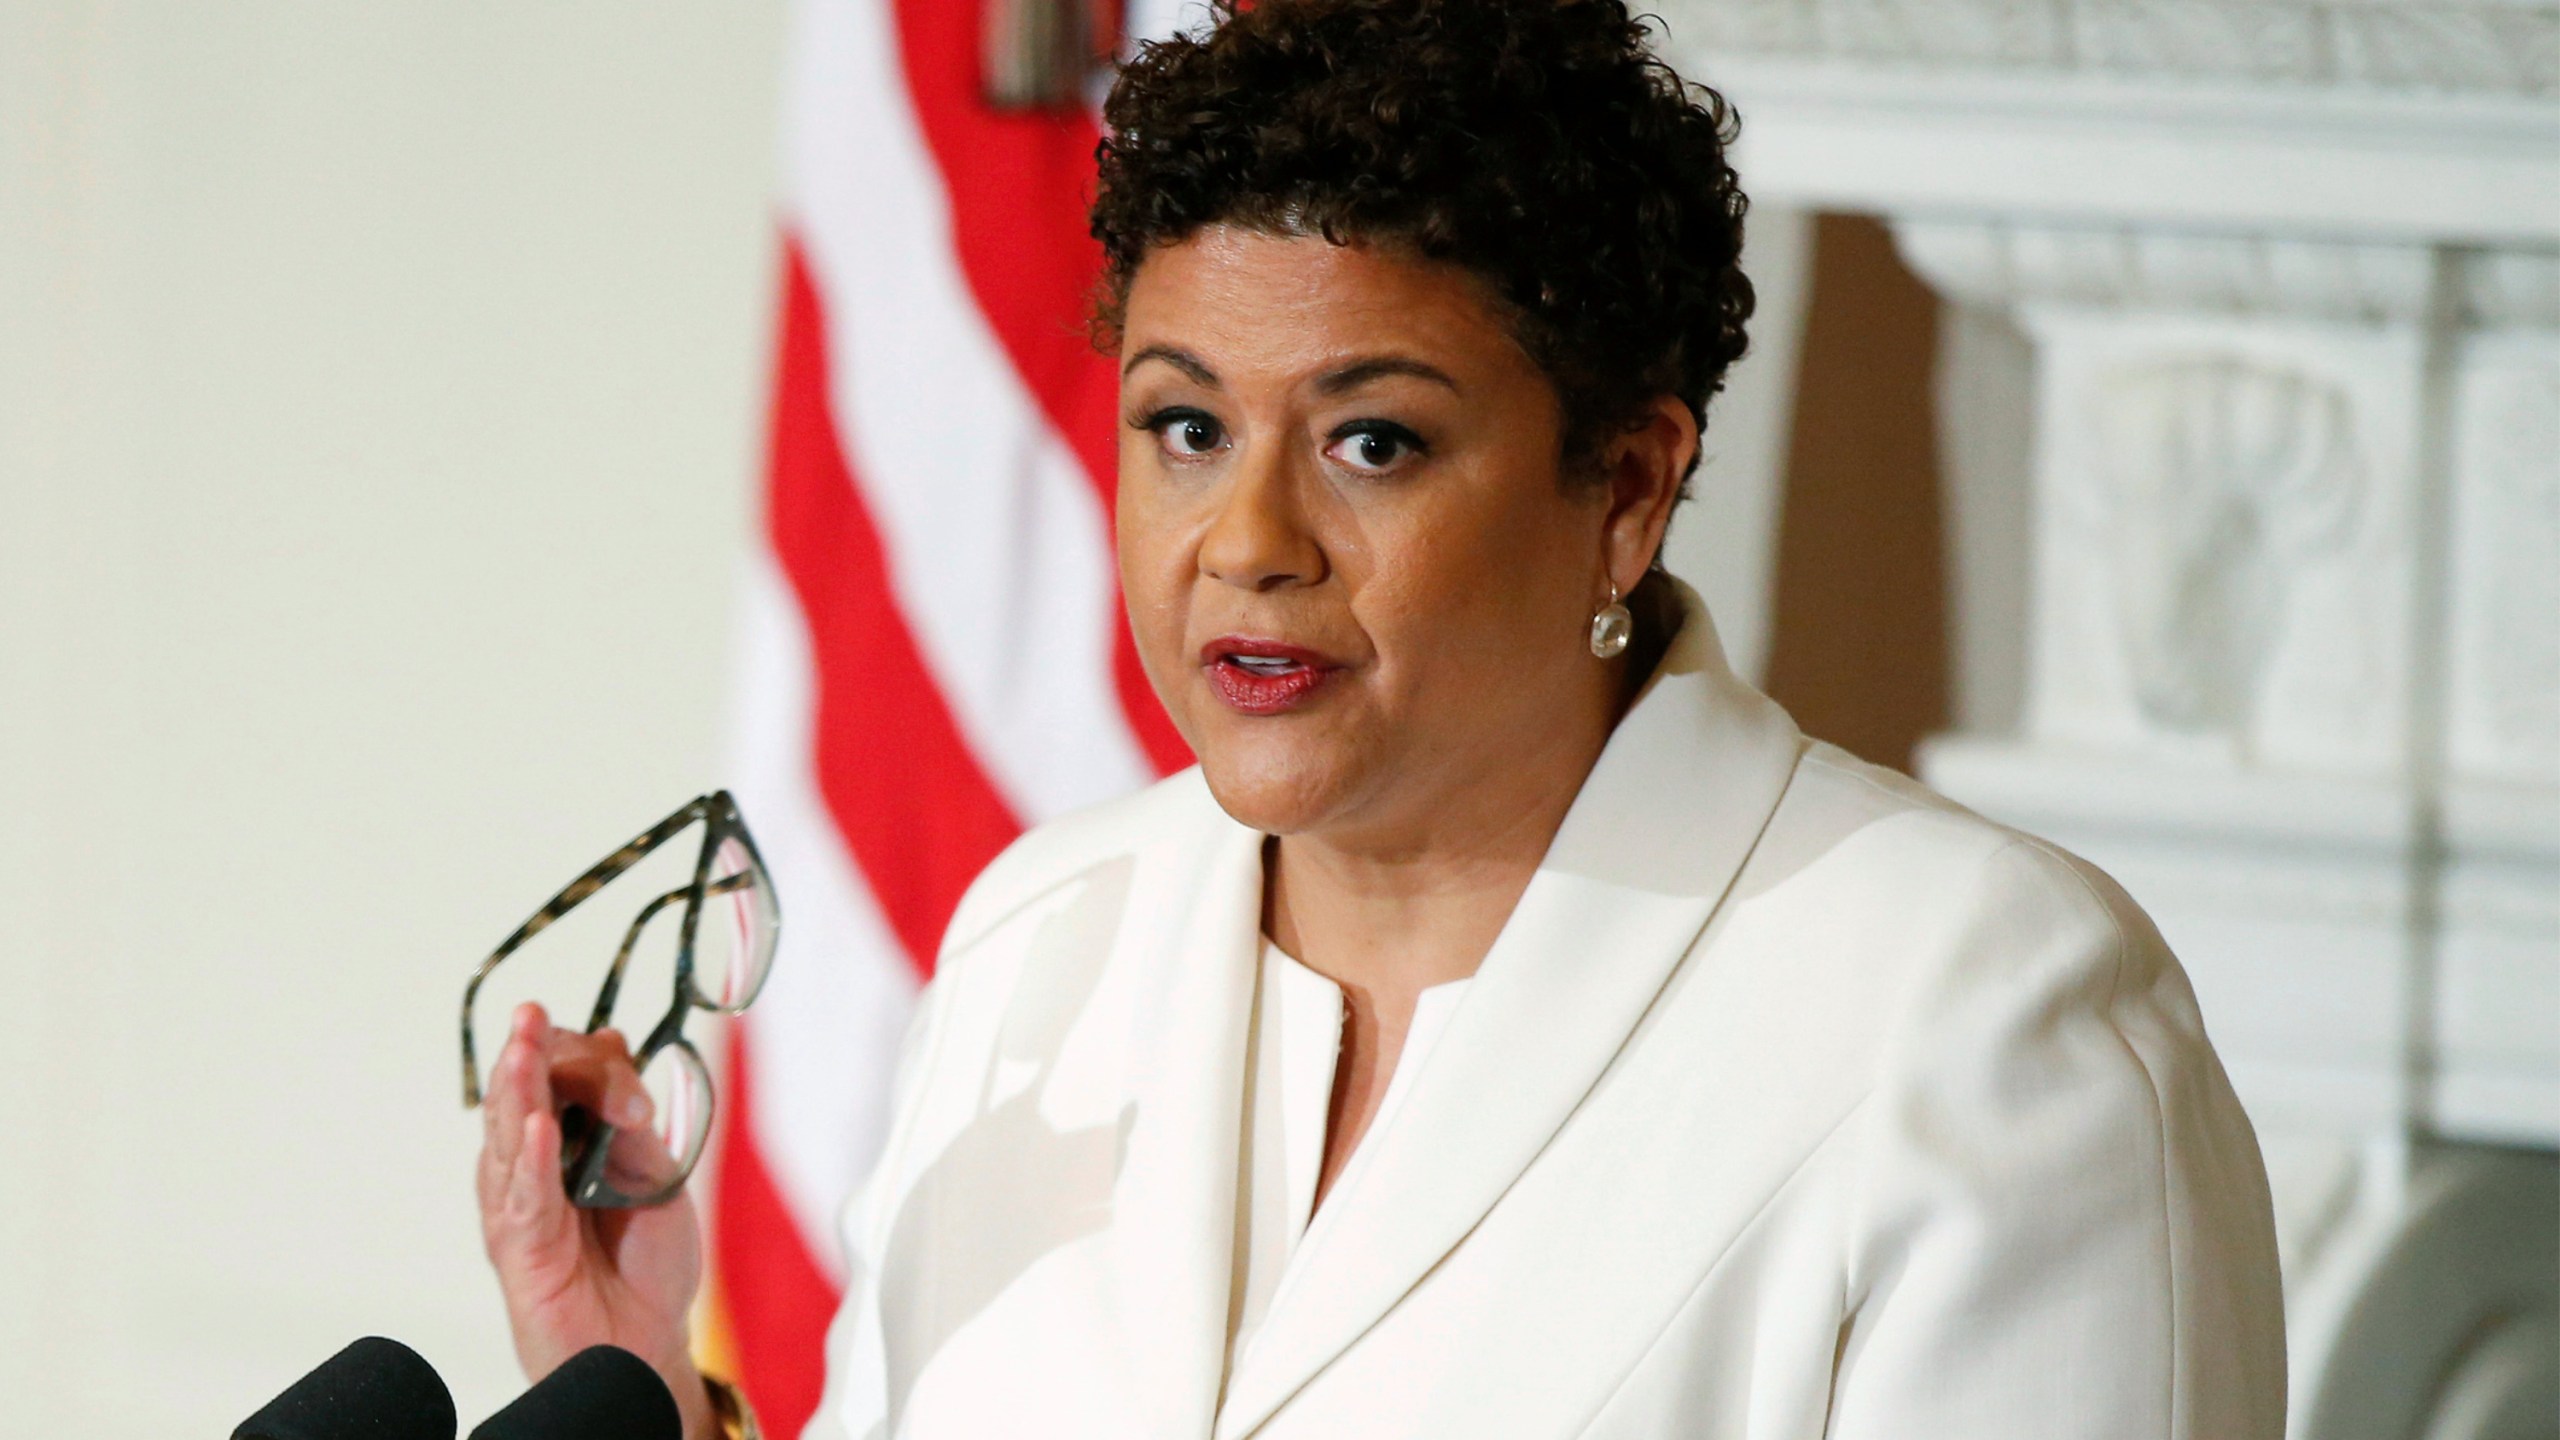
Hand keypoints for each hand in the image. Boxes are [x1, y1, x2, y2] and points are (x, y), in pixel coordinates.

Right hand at [477, 1002, 716, 1437]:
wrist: (649, 1338)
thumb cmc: (644, 1258)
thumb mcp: (653, 1172)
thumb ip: (627, 1119)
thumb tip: (610, 1041)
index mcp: (564, 1140)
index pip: (564, 1078)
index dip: (597, 1066)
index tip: (627, 1072)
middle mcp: (532, 1166)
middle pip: (525, 1095)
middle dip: (532, 1053)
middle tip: (532, 1015)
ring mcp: (520, 1205)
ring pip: (511, 1137)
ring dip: (517, 1090)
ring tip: (521, 1048)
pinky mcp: (520, 1249)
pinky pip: (525, 1199)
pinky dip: (531, 1162)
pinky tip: (536, 1128)